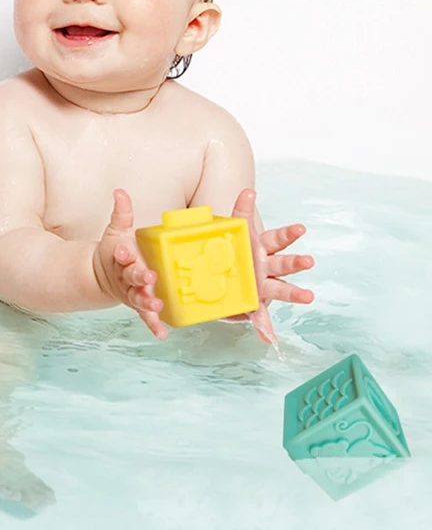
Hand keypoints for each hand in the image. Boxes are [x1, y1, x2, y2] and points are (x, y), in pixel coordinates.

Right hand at [92, 189, 169, 338]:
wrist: (104, 275)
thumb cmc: (116, 250)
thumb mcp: (117, 230)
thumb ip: (121, 212)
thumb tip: (119, 191)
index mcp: (122, 258)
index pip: (121, 255)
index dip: (122, 254)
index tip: (124, 253)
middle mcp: (126, 277)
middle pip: (132, 278)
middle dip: (140, 278)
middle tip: (149, 279)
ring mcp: (132, 293)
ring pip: (139, 299)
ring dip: (148, 303)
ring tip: (157, 306)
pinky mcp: (139, 305)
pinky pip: (146, 317)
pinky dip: (153, 326)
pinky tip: (162, 334)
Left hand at [227, 189, 314, 343]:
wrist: (223, 270)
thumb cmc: (233, 248)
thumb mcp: (233, 229)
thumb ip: (241, 211)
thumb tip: (249, 191)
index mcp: (260, 246)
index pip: (276, 237)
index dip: (288, 233)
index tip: (300, 228)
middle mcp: (266, 265)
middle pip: (284, 262)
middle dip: (295, 262)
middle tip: (307, 260)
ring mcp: (263, 285)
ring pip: (282, 289)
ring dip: (295, 293)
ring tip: (307, 296)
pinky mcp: (255, 303)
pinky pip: (261, 317)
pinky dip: (265, 328)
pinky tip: (270, 338)